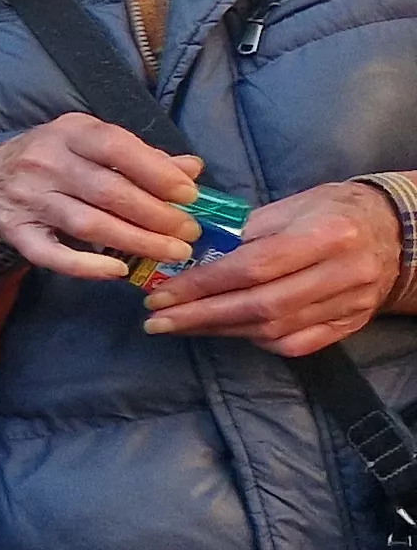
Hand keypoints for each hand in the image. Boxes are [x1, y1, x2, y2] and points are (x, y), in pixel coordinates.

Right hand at [0, 113, 202, 280]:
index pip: (116, 148)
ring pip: (88, 224)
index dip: (156, 173)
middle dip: (156, 215)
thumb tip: (191, 169)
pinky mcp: (16, 232)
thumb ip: (142, 157)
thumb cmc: (56, 158)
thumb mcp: (93, 144)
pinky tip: (118, 270)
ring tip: (173, 252)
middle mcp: (45, 162)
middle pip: (107, 191)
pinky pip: (51, 254)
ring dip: (136, 241)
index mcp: (70, 133)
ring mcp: (27, 199)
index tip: (189, 195)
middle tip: (188, 232)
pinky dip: (85, 266)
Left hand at [143, 180, 406, 355]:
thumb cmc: (335, 210)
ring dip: (220, 330)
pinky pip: (297, 344)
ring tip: (181, 326)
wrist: (398, 230)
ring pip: (274, 330)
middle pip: (260, 306)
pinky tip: (229, 331)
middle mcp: (342, 273)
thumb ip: (246, 231)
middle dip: (200, 316)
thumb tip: (194, 255)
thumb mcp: (294, 205)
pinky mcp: (351, 324)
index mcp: (326, 235)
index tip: (161, 295)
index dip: (201, 285)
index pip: (252, 267)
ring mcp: (350, 304)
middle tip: (156, 320)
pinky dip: (258, 341)